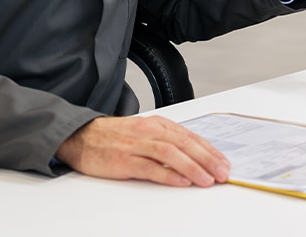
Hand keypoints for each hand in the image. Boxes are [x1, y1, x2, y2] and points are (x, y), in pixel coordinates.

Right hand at [55, 115, 229, 185]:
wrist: (81, 137)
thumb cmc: (115, 137)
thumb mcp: (144, 132)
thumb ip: (167, 141)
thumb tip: (194, 157)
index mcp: (158, 124)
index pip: (190, 137)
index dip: (210, 150)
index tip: (224, 162)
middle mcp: (150, 131)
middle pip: (185, 144)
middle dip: (207, 159)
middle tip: (223, 173)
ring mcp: (137, 145)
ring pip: (171, 154)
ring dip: (192, 167)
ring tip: (207, 179)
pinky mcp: (124, 160)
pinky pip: (150, 167)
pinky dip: (168, 174)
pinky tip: (181, 181)